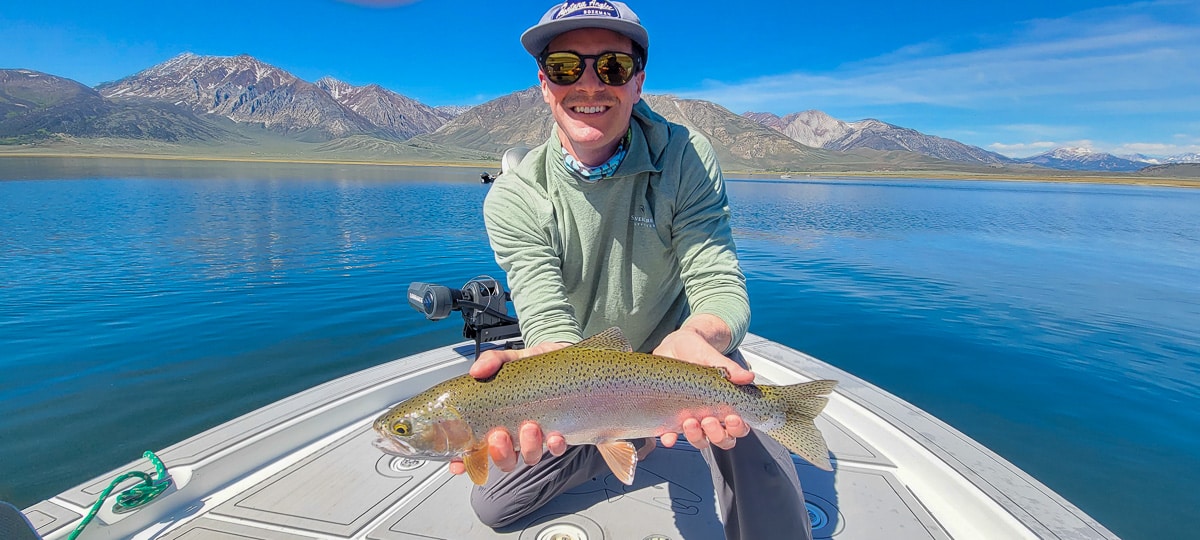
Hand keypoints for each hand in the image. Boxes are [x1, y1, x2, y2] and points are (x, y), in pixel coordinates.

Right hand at [447, 341, 570, 476]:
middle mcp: (516, 433)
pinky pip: (557, 449)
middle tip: (499, 435)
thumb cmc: (536, 366)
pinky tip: (555, 435)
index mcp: (498, 420)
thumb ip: (493, 361)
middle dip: (500, 453)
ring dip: (528, 447)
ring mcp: (538, 436)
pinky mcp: (560, 434)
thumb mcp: (512, 359)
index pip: (476, 448)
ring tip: (530, 426)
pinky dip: (555, 445)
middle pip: (503, 459)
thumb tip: (477, 370)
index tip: (457, 466)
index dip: (464, 461)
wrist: (567, 359)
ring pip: (529, 457)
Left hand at [653, 321, 753, 450]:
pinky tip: (668, 437)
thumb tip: (748, 376)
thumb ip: (728, 367)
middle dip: (716, 434)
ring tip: (689, 422)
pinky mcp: (672, 418)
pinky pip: (672, 435)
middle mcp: (711, 415)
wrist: (672, 346)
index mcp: (725, 403)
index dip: (738, 428)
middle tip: (708, 420)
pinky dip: (670, 438)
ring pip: (700, 440)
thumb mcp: (709, 354)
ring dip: (696, 436)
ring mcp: (692, 418)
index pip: (739, 426)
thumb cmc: (695, 350)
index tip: (731, 418)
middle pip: (722, 439)